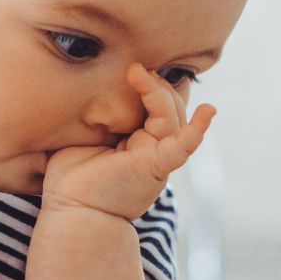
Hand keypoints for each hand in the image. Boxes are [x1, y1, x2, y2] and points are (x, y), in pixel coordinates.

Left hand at [42, 63, 215, 220]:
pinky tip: (209, 111)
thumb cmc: (71, 180)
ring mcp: (157, 157)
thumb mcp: (79, 137)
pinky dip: (197, 130)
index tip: (131, 66)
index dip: (150, 84)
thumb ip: (90, 116)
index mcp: (137, 141)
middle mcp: (152, 148)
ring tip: (138, 74)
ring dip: (159, 92)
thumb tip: (80, 85)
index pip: (154, 106)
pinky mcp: (157, 167)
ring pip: (173, 118)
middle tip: (135, 68)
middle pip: (168, 108)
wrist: (73, 213)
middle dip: (155, 85)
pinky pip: (183, 147)